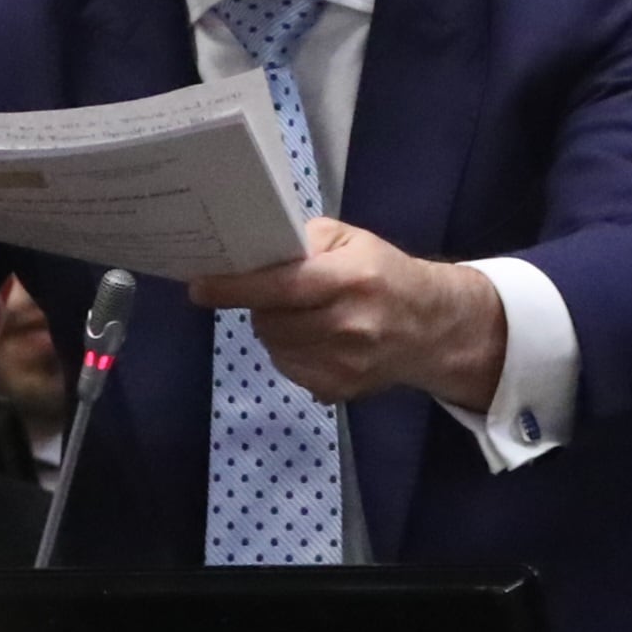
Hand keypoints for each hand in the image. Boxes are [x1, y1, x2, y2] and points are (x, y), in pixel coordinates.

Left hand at [187, 217, 505, 410]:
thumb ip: (305, 241)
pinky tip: (312, 338)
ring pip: (275, 347)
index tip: (200, 287)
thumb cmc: (384, 274)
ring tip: (299, 315)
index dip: (236, 287)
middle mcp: (349, 326)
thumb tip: (256, 251)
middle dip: (260, 306)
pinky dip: (289, 352)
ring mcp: (344, 364)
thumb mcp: (352, 240)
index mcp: (351, 280)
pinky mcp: (339, 391)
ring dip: (273, 329)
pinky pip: (289, 369)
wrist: (432, 328)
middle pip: (271, 321)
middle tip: (271, 293)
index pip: (281, 287)